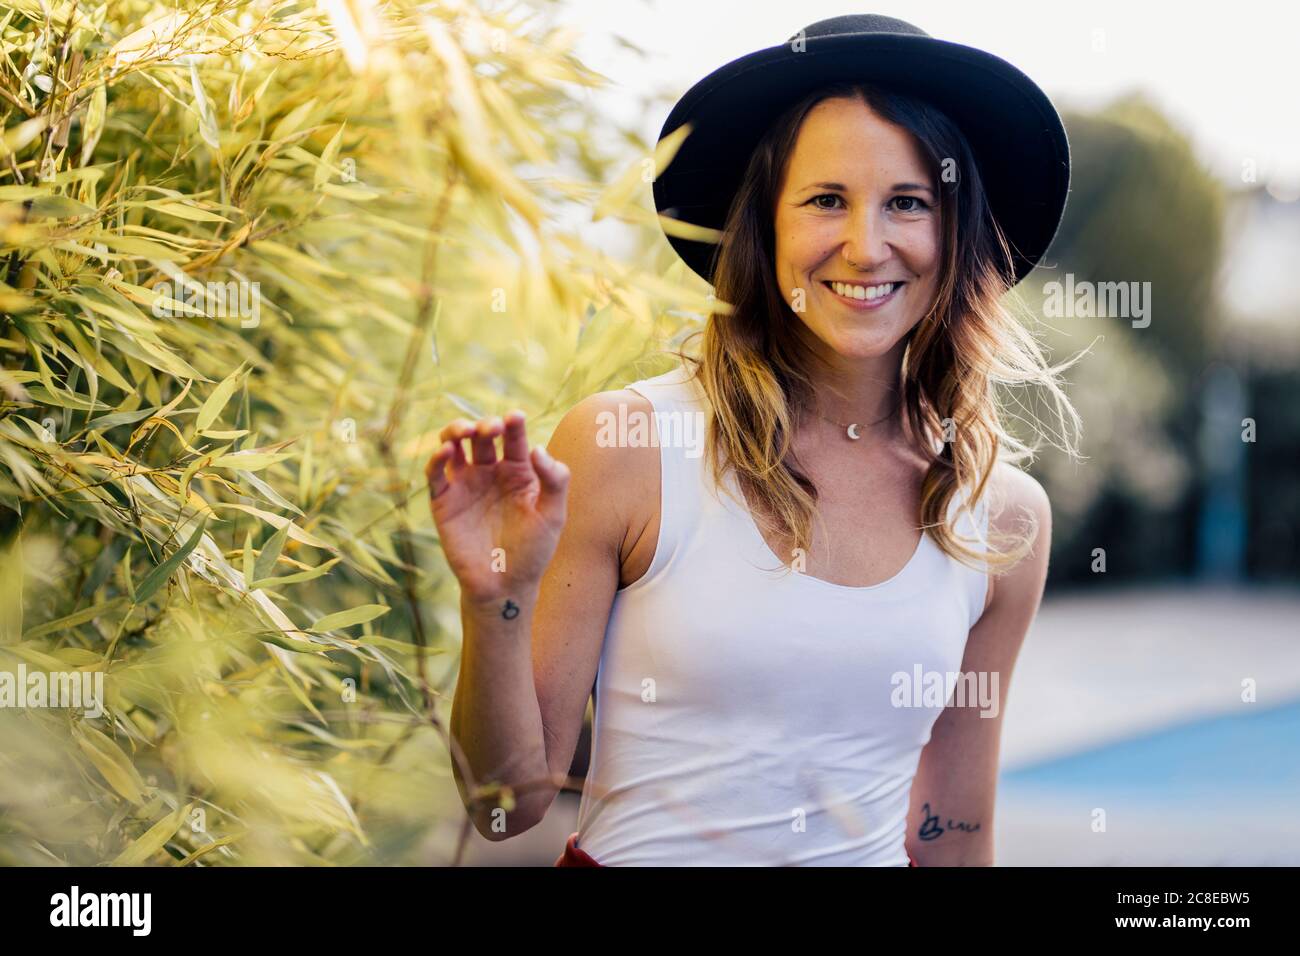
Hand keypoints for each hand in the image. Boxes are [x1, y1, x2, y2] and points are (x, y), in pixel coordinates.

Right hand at [425, 411, 569, 604]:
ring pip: (455, 445)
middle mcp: (491, 472)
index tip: (515, 417)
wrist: (505, 586)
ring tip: (464, 432)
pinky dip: (437, 459)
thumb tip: (538, 449)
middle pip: (482, 435)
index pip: (514, 438)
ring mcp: (466, 484)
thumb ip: (555, 481)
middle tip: (491, 428)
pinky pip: (436, 473)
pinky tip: (446, 452)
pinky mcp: (444, 501)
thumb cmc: (534, 552)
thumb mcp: (553, 516)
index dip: (513, 423)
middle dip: (485, 425)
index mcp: (519, 471)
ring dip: (456, 431)